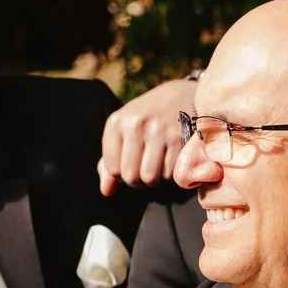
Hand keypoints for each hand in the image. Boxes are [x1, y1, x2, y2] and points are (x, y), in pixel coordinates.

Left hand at [98, 79, 195, 194]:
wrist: (180, 95)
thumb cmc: (146, 119)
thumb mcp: (123, 132)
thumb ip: (109, 162)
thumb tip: (106, 191)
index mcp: (116, 122)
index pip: (112, 169)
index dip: (121, 174)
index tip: (130, 164)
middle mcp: (136, 125)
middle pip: (132, 177)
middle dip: (138, 181)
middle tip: (145, 170)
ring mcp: (160, 131)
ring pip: (152, 178)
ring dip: (155, 180)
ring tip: (158, 166)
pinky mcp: (181, 138)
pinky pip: (171, 174)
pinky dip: (171, 174)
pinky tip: (171, 161)